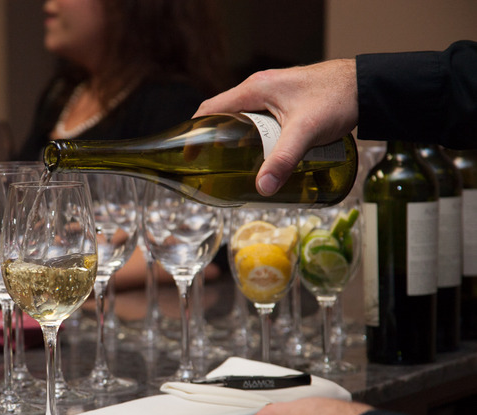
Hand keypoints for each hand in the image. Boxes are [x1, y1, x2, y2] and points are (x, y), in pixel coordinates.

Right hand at [194, 59, 358, 195]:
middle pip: (225, 115)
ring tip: (238, 166)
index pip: (211, 108)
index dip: (195, 131)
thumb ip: (283, 159)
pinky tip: (265, 155)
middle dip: (217, 140)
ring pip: (245, 119)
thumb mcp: (305, 131)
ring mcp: (274, 94)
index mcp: (255, 89)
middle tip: (215, 167)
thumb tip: (262, 187)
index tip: (190, 155)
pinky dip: (257, 138)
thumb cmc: (337, 97)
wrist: (368, 85)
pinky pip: (262, 121)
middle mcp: (261, 89)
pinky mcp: (287, 102)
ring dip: (239, 141)